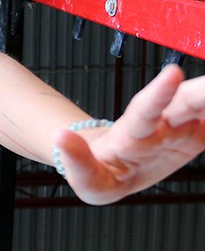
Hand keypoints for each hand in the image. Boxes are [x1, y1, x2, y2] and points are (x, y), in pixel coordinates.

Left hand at [54, 64, 204, 204]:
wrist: (113, 166)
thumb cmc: (99, 168)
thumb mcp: (86, 177)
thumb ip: (75, 160)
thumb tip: (60, 139)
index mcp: (133, 134)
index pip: (146, 110)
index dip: (160, 93)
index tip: (172, 73)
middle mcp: (160, 125)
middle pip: (185, 102)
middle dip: (204, 90)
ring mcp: (180, 129)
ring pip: (202, 108)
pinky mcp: (195, 136)